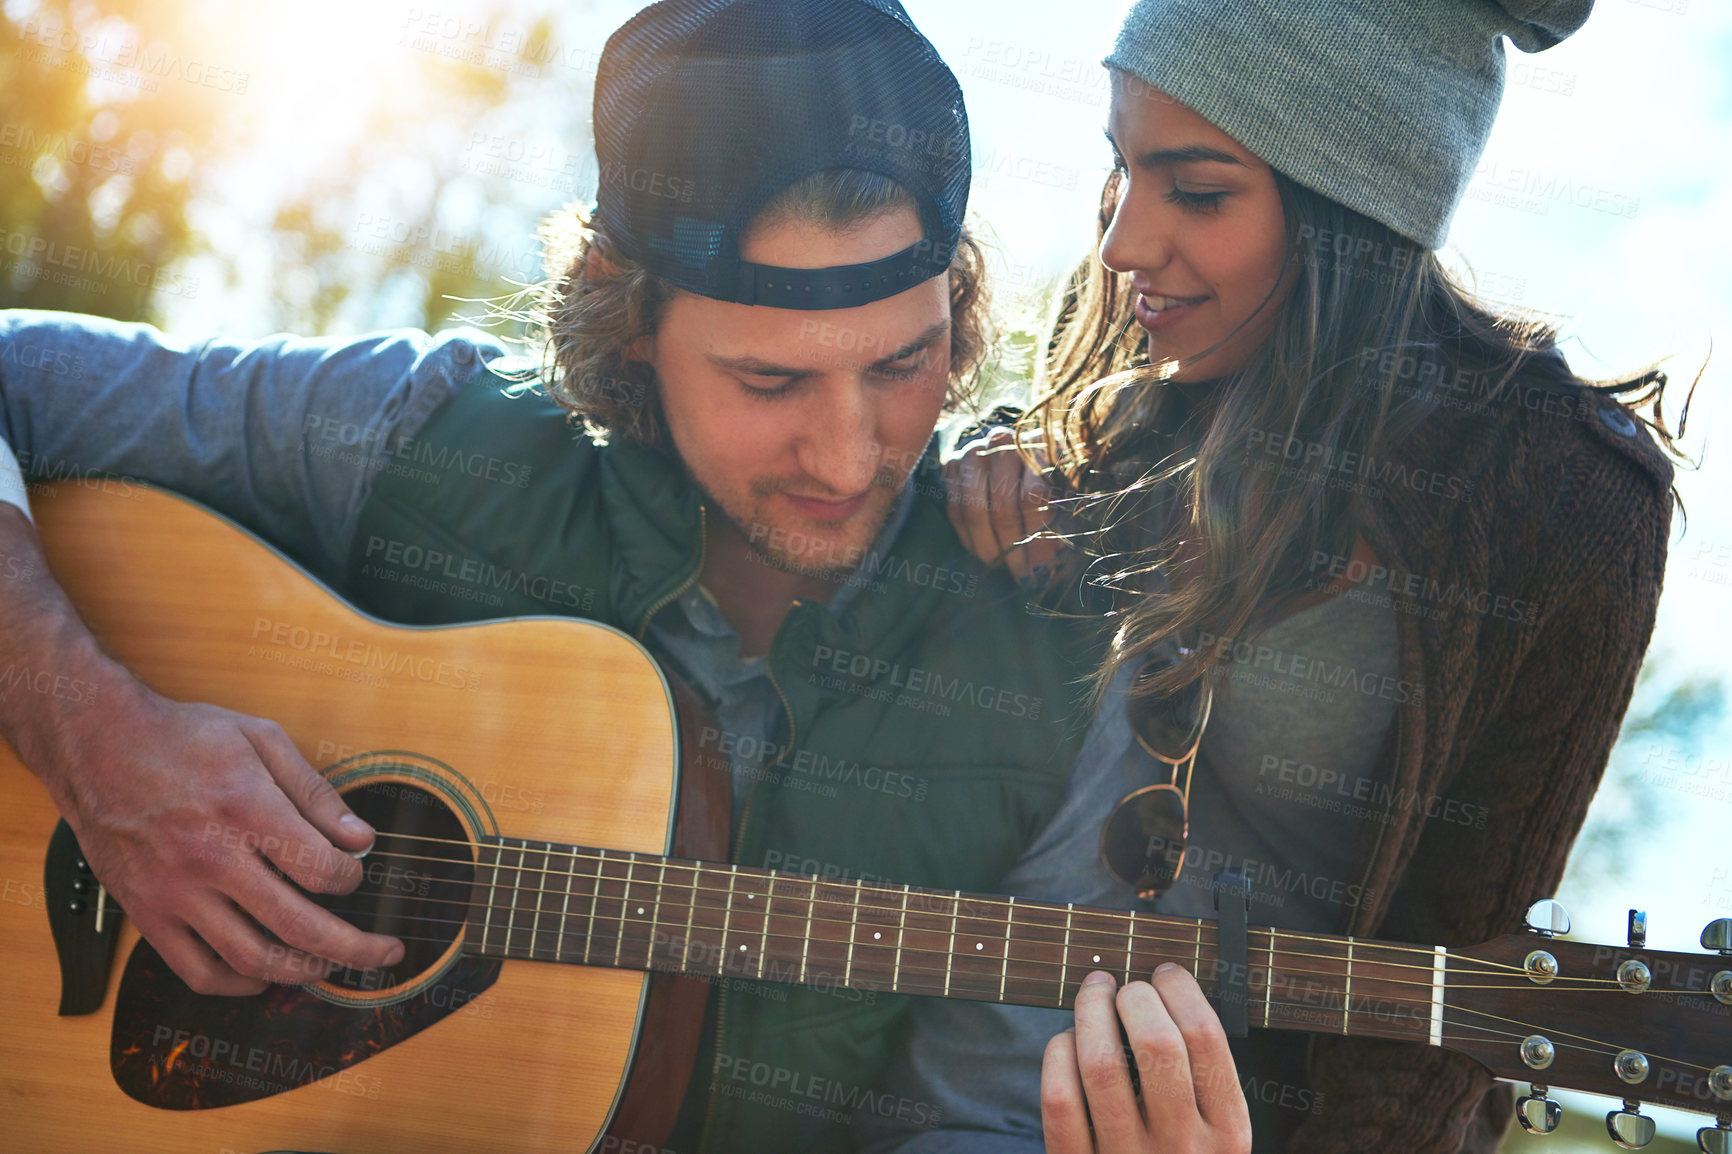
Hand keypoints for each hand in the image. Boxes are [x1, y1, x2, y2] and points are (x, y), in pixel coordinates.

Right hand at [40, 675, 404, 995]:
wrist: (96, 745)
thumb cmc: (183, 737)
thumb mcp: (260, 739)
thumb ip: (315, 793)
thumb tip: (361, 839)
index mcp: (244, 807)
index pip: (318, 867)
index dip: (350, 878)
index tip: (354, 872)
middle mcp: (209, 856)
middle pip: (296, 924)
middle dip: (353, 947)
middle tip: (384, 952)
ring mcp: (174, 891)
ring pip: (250, 957)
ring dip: (302, 971)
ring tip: (330, 964)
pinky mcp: (145, 912)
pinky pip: (196, 970)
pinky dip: (237, 984)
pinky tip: (264, 975)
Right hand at [943, 428, 1063, 581]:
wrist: (1013, 449)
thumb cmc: (1049, 476)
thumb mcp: (1064, 496)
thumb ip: (1060, 527)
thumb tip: (1043, 572)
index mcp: (1038, 446)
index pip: (1033, 498)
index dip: (1037, 538)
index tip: (1043, 567)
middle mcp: (1002, 443)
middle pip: (1002, 507)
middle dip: (1012, 549)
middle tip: (1022, 575)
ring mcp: (972, 452)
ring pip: (973, 510)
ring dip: (987, 548)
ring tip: (1001, 567)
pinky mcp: (951, 465)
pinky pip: (954, 510)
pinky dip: (968, 538)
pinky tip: (983, 554)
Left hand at [1042, 966, 1251, 1153]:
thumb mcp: (1220, 1137)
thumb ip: (1207, 1080)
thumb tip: (1170, 992)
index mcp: (1229, 1133)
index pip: (1207, 1039)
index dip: (1181, 990)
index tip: (1165, 972)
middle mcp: (1183, 1148)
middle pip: (1156, 1043)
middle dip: (1136, 996)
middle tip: (1127, 987)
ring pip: (1101, 1064)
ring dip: (1091, 1013)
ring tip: (1094, 995)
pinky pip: (1060, 1100)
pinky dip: (1057, 1056)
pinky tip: (1066, 1041)